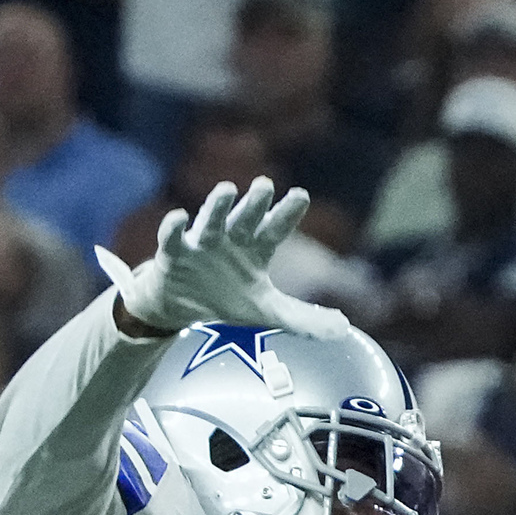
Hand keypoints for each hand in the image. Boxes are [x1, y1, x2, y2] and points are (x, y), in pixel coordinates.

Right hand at [121, 176, 310, 336]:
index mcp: (255, 249)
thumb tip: (343, 329)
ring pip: (210, 220)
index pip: (276, 228)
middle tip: (264, 185)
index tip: (301, 195)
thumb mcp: (268, 312)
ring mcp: (201, 244)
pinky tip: (179, 217)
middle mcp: (231, 239)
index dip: (287, 213)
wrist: (182, 307)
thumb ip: (304, 319)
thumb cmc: (227, 298)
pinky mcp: (174, 254)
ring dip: (217, 206)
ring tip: (227, 189)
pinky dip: (173, 228)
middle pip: (245, 218)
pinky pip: (172, 238)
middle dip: (255, 203)